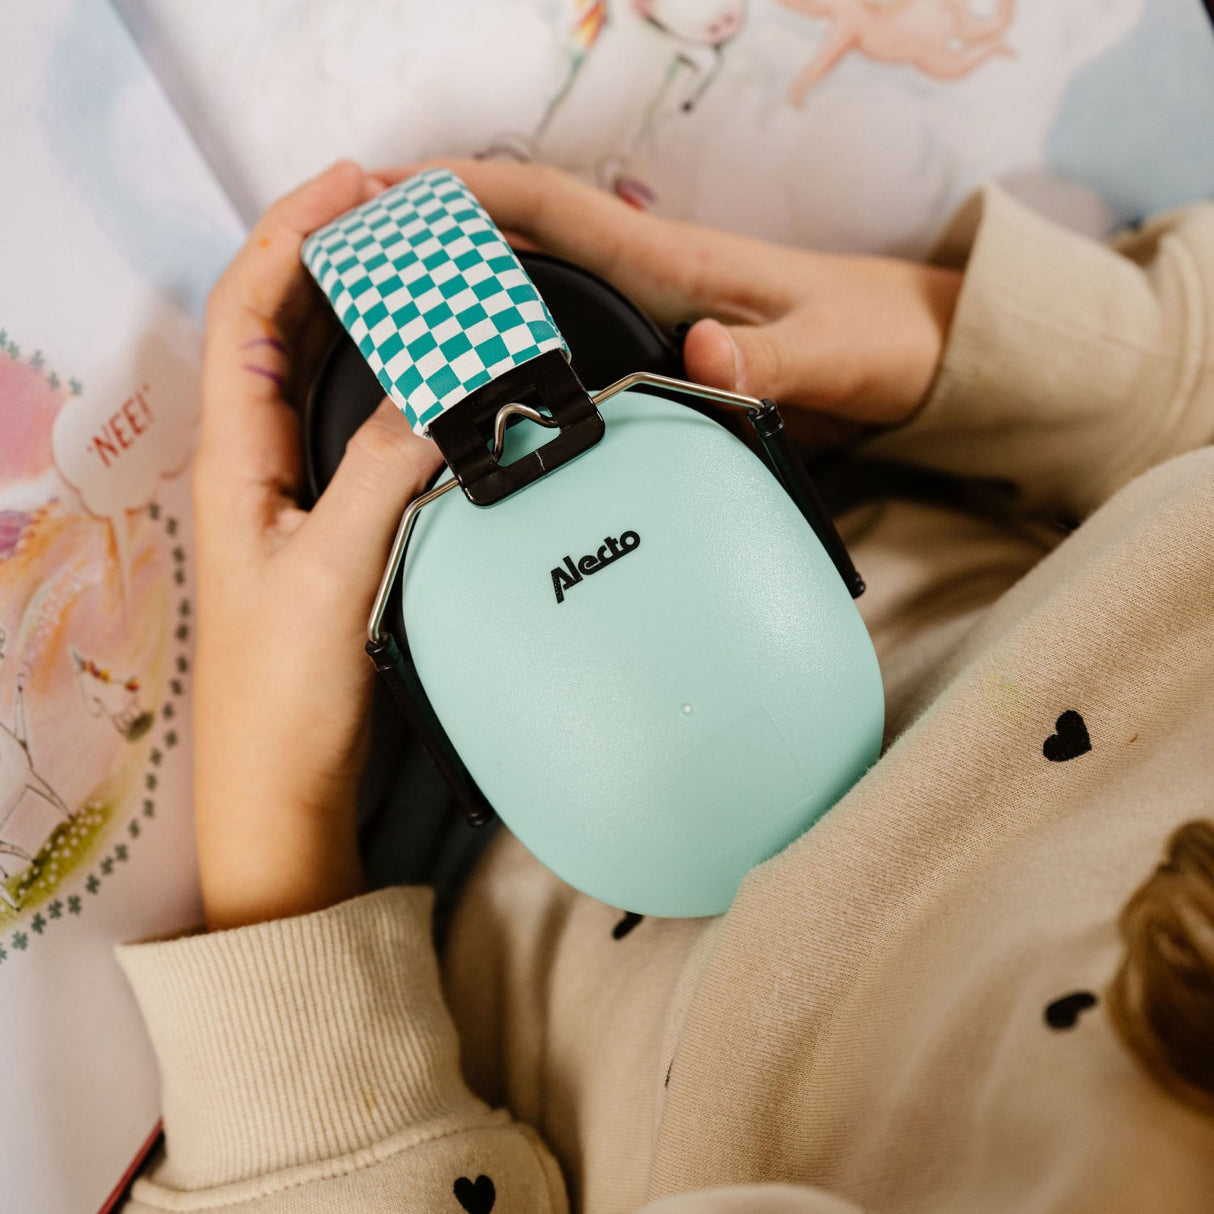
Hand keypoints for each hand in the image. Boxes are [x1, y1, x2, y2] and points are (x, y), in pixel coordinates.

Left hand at [193, 161, 443, 930]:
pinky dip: (380, 371)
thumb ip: (379, 477)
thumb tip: (445, 394)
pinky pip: (346, 419)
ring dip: (351, 305)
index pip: (247, 310)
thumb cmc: (284, 698)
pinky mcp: (326, 523)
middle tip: (399, 212)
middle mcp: (252, 462)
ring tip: (412, 263)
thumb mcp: (331, 575)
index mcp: (233, 458)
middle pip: (273, 322)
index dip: (295, 235)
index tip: (359, 189)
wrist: (285, 789)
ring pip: (309, 367)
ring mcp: (287, 491)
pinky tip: (420, 364)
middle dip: (326, 252)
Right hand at [387, 160, 961, 443]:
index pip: (551, 209)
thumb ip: (772, 362)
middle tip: (351, 256)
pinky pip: (566, 321)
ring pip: (535, 275)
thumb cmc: (882, 341)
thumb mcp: (835, 357)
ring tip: (381, 305)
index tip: (387, 199)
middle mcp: (652, 273)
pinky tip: (475, 359)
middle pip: (519, 233)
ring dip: (460, 276)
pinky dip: (507, 323)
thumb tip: (700, 355)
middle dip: (433, 231)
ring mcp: (654, 306)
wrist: (923, 353)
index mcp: (677, 263)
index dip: (466, 196)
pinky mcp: (664, 340)